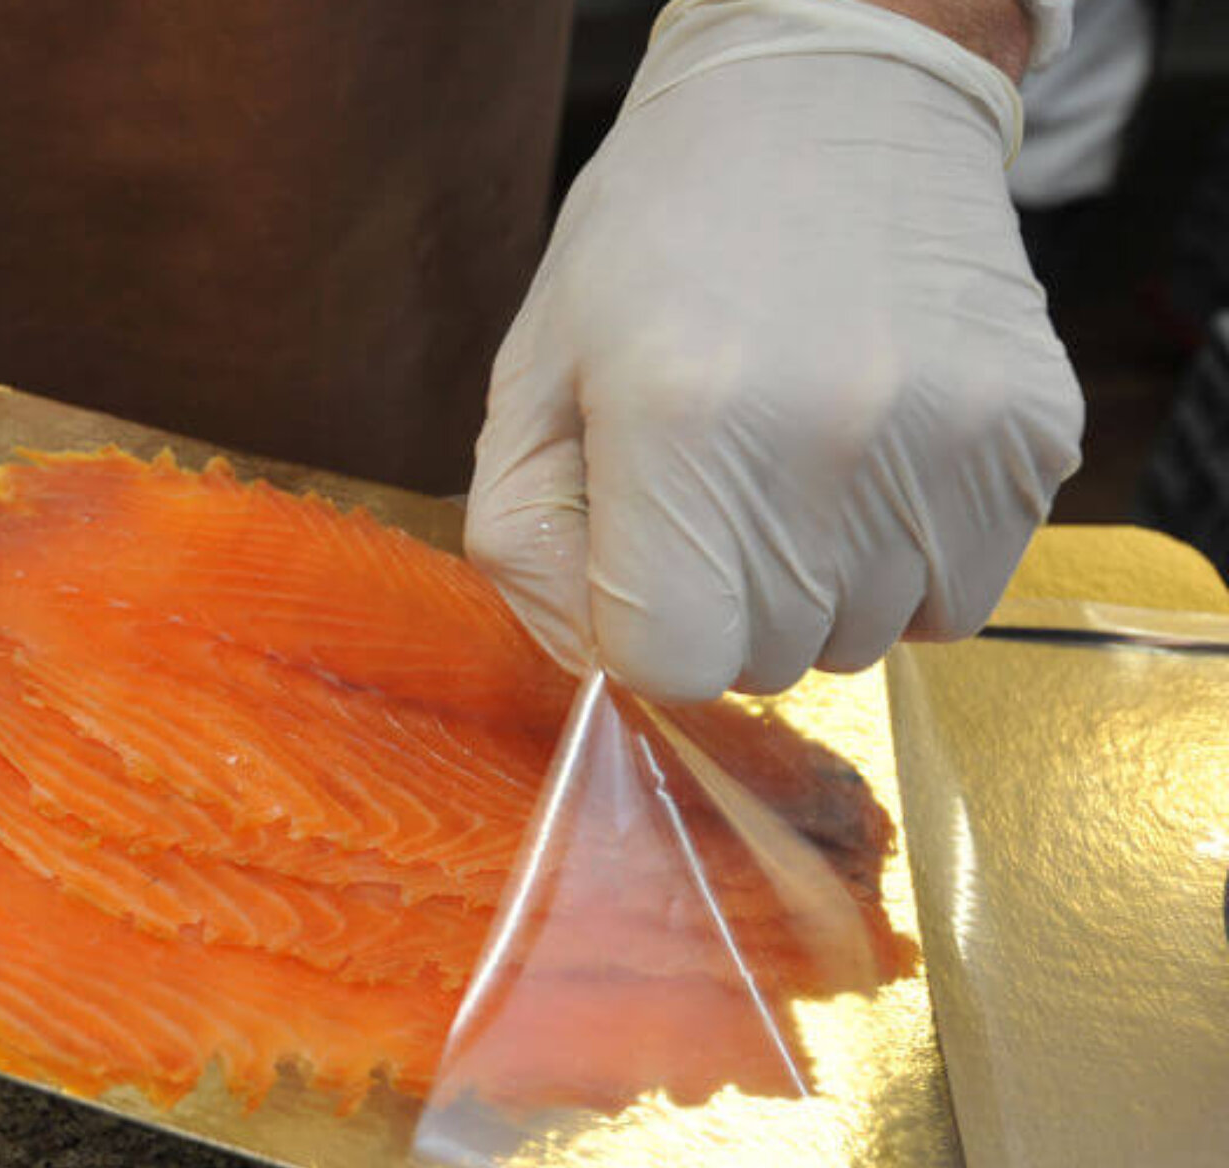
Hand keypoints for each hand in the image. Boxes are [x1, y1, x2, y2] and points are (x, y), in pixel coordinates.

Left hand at [466, 0, 1081, 702]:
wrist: (828, 102)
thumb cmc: (656, 244)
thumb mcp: (531, 378)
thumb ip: (531, 547)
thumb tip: (601, 665)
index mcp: (678, 419)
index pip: (670, 662)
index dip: (642, 630)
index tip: (644, 560)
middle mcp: (825, 438)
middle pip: (768, 661)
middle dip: (726, 603)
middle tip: (717, 483)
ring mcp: (946, 441)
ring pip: (865, 642)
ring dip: (819, 586)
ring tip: (794, 456)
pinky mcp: (1034, 439)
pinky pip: (956, 599)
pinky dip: (905, 560)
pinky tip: (869, 457)